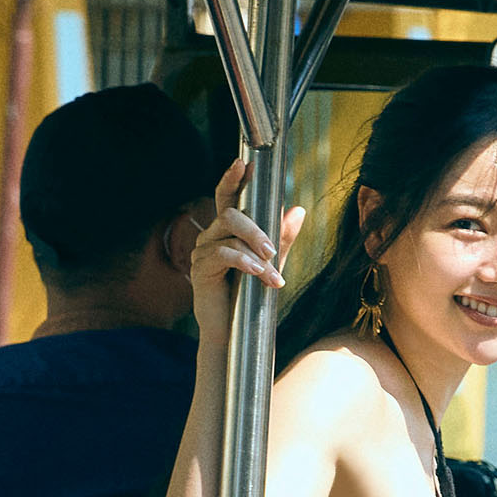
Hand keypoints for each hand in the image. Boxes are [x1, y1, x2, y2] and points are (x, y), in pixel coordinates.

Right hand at [185, 144, 303, 354]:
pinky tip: (258, 275)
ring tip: (272, 274)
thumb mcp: (273, 264)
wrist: (235, 333)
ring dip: (255, 252)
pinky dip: (243, 263)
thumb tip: (297, 209)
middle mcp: (211, 236)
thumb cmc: (251, 296)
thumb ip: (283, 238)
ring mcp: (202, 251)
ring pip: (228, 233)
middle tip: (273, 250)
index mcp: (228, 230)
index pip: (227, 196)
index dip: (232, 178)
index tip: (243, 163)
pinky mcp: (199, 269)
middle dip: (256, 229)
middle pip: (230, 213)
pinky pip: (222, 254)